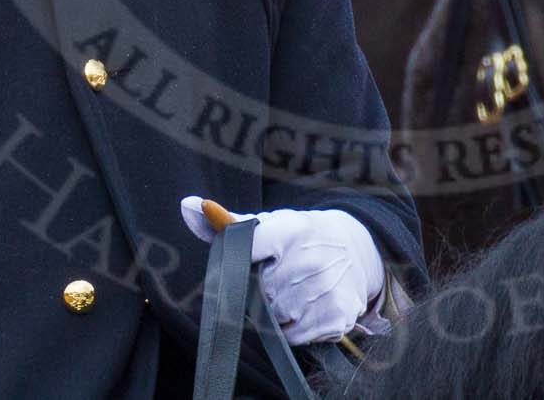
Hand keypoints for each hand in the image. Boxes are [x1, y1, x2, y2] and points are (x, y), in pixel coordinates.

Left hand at [180, 196, 383, 344]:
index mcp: (290, 230)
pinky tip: (307, 307)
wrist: (356, 249)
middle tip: (279, 277)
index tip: (248, 260)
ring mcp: (324, 290)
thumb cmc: (301, 238)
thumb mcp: (272, 224)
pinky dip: (295, 328)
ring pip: (274, 318)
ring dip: (277, 312)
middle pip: (257, 294)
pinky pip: (294, 337)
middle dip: (261, 291)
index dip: (239, 258)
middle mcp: (310, 259)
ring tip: (295, 290)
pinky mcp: (335, 317)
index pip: (249, 246)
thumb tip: (187, 205)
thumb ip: (228, 222)